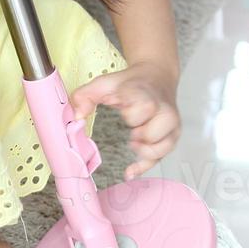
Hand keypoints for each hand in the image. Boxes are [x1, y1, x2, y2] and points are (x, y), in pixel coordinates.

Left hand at [70, 62, 180, 180]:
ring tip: (133, 142)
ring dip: (144, 151)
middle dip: (138, 134)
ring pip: (163, 147)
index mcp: (145, 94)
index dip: (131, 114)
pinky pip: (161, 157)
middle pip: (154, 131)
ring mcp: (170, 124)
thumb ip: (85, 96)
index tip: (122, 111)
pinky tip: (130, 170)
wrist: (156, 77)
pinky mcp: (172, 136)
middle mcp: (163, 109)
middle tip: (130, 130)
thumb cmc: (131, 84)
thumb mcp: (105, 83)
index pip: (145, 106)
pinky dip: (145, 166)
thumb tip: (77, 117)